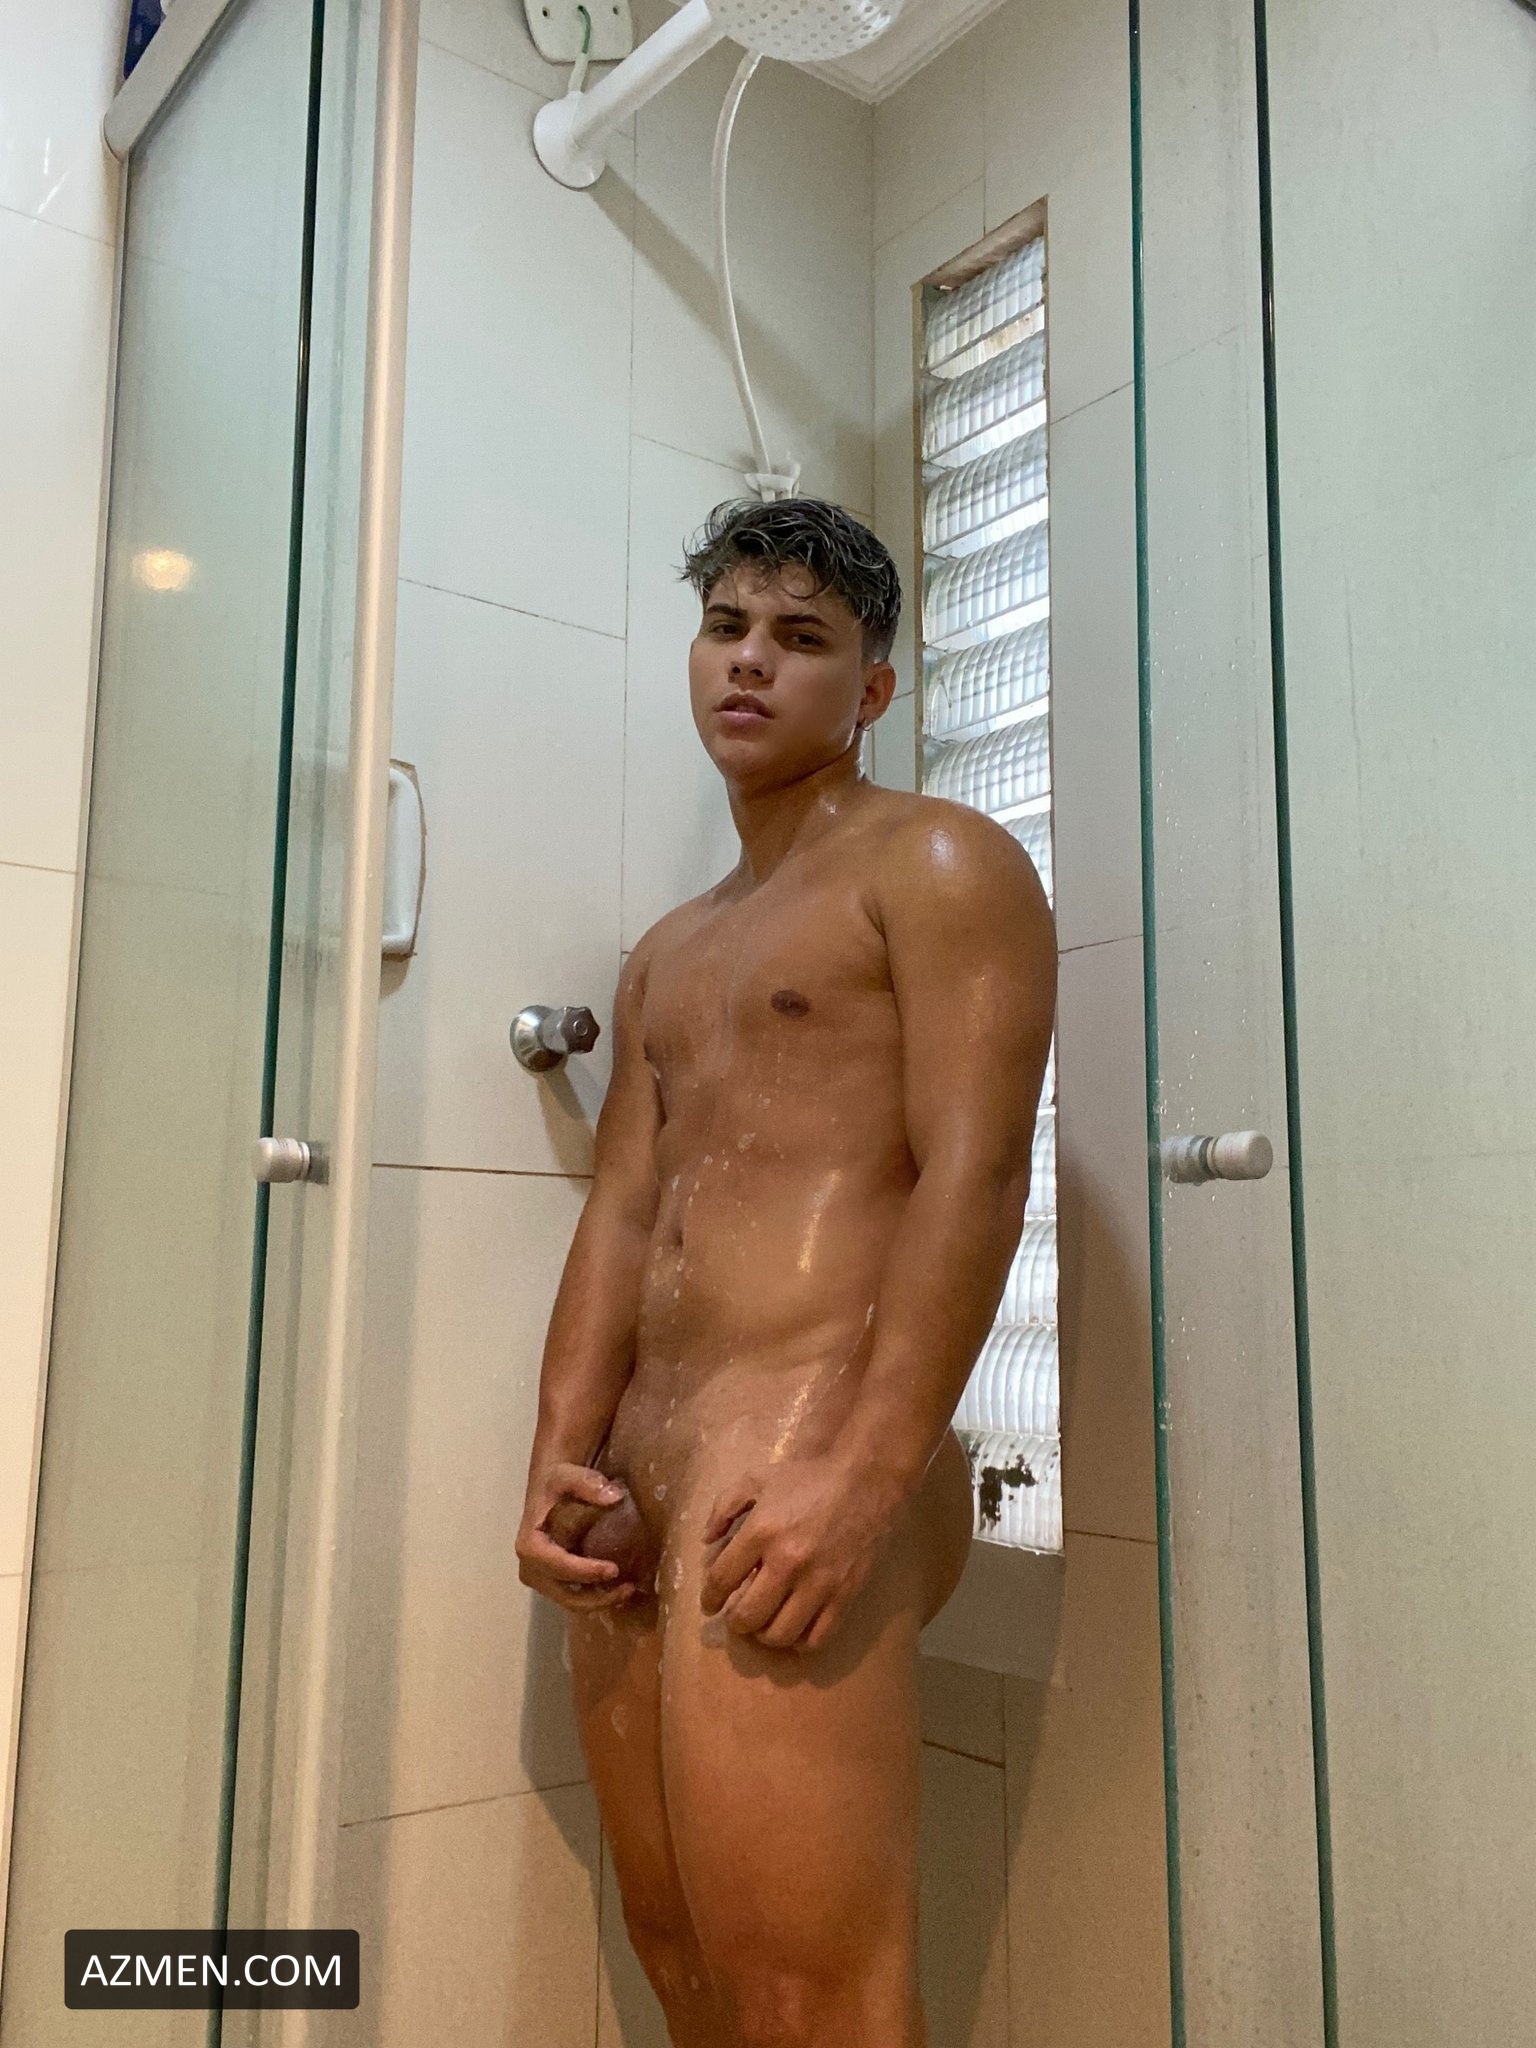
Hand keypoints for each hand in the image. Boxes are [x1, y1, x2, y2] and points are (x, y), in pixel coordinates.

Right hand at [517, 1460, 642, 1611]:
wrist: (550, 1489)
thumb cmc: (557, 1483)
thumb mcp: (568, 1475)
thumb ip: (588, 1482)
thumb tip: (613, 1498)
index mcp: (529, 1545)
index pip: (557, 1566)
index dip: (584, 1571)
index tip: (613, 1569)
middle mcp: (530, 1568)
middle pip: (564, 1593)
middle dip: (596, 1596)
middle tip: (628, 1587)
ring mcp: (541, 1578)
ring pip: (570, 1601)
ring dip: (599, 1601)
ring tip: (628, 1590)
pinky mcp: (553, 1582)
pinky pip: (574, 1598)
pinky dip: (596, 1598)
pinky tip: (619, 1589)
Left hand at [699, 1455, 906, 1654]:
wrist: (865, 1478)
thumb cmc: (808, 1478)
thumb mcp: (757, 1479)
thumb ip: (724, 1507)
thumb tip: (706, 1540)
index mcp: (761, 1532)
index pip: (721, 1581)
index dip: (709, 1599)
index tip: (710, 1605)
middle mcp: (787, 1562)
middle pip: (747, 1616)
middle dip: (735, 1622)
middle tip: (736, 1616)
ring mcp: (818, 1582)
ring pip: (780, 1634)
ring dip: (765, 1635)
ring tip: (764, 1624)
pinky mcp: (844, 1594)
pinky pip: (817, 1637)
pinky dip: (800, 1643)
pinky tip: (795, 1630)